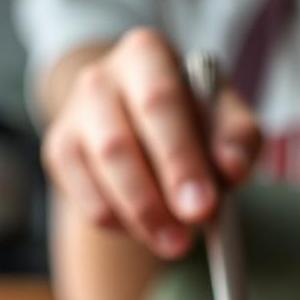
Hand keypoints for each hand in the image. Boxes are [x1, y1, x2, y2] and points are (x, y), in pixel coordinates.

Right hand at [41, 28, 261, 257]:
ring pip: (100, 177)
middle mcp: (101, 78)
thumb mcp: (226, 119)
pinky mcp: (61, 152)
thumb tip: (232, 167)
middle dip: (153, 200)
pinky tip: (147, 228)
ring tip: (174, 244)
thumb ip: (238, 139)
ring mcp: (75, 115)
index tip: (203, 206)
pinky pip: (88, 202)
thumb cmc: (193, 119)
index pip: (159, 103)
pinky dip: (120, 224)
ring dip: (140, 219)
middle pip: (119, 144)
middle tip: (183, 241)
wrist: (145, 122)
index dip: (180, 159)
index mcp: (147, 55)